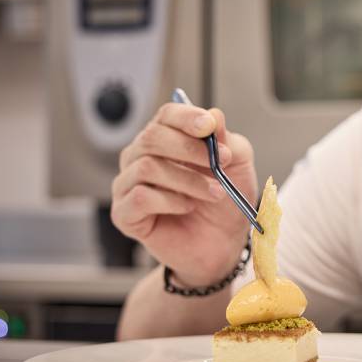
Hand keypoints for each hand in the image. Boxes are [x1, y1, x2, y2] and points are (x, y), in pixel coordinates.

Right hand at [111, 103, 256, 285]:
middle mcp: (141, 157)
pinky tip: (186, 207)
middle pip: (152, 137)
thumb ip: (227, 141)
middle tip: (220, 165)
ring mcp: (128, 184)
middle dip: (190, 149)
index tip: (208, 127)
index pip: (167, 115)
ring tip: (214, 193)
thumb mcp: (238, 168)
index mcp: (168, 139)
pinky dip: (169, 201)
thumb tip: (214, 115)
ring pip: (146, 167)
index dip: (186, 117)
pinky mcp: (124, 213)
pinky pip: (138, 197)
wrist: (221, 246)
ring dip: (187, 180)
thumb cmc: (225, 204)